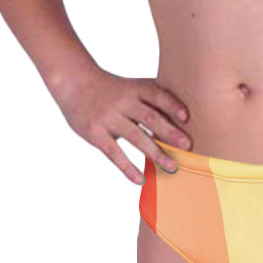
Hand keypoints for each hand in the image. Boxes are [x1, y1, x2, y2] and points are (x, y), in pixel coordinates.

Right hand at [52, 66, 191, 184]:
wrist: (74, 82)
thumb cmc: (111, 87)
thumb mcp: (131, 85)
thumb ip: (153, 95)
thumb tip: (185, 112)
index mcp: (134, 88)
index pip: (156, 95)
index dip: (172, 105)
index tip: (187, 117)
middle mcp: (123, 102)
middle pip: (149, 117)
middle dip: (169, 132)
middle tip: (188, 146)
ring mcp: (108, 118)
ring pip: (136, 137)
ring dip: (155, 153)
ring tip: (172, 167)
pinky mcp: (95, 134)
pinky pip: (114, 153)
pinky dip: (128, 168)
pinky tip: (141, 180)